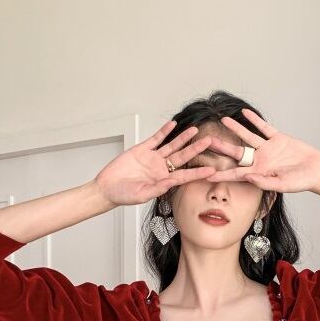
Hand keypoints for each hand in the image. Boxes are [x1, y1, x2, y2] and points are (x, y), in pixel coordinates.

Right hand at [93, 120, 217, 206]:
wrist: (107, 187)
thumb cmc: (124, 195)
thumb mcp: (141, 194)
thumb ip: (157, 188)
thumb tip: (171, 182)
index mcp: (164, 181)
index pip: (185, 175)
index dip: (198, 172)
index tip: (212, 170)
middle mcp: (161, 168)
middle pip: (182, 157)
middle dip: (196, 149)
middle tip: (210, 142)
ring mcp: (152, 158)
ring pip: (172, 146)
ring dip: (183, 138)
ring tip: (195, 130)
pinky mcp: (142, 149)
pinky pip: (155, 139)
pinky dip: (164, 131)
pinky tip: (172, 125)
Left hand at [205, 109, 319, 192]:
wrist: (317, 171)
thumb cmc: (301, 182)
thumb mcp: (282, 185)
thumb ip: (264, 182)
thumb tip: (248, 177)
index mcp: (258, 173)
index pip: (235, 174)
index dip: (221, 174)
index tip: (206, 174)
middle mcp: (260, 160)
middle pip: (236, 153)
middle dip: (221, 147)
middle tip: (205, 141)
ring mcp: (268, 148)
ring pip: (248, 136)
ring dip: (236, 128)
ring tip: (223, 119)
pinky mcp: (278, 138)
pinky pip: (264, 128)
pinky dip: (255, 120)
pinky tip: (244, 112)